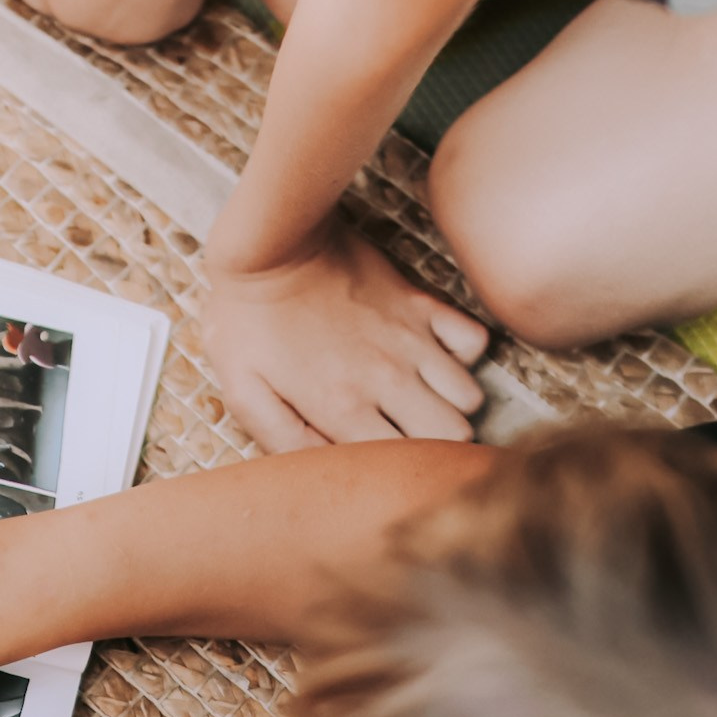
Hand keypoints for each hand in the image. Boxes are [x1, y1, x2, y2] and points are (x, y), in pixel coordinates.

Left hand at [205, 224, 488, 449]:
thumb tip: (322, 471)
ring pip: (469, 396)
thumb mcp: (242, 388)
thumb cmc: (247, 319)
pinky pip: (474, 341)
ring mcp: (411, 341)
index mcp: (343, 409)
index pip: (404, 466)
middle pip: (453, 437)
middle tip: (406, 432)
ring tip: (416, 396)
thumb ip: (282, 439)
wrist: (271, 245)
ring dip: (448, 403)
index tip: (383, 462)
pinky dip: (461, 354)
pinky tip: (431, 356)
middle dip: (435, 443)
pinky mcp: (422, 305)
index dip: (398, 471)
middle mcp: (388, 380)